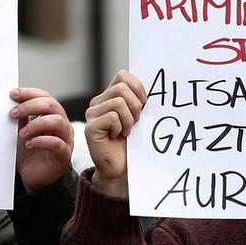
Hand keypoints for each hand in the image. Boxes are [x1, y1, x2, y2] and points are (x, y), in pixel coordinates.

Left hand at [11, 88, 73, 192]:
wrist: (34, 177)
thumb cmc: (30, 153)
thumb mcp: (21, 131)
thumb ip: (20, 118)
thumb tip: (12, 103)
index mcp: (52, 115)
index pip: (45, 97)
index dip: (29, 93)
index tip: (13, 94)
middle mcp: (61, 124)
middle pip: (52, 105)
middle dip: (30, 106)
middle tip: (14, 113)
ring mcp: (65, 138)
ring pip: (57, 121)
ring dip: (36, 124)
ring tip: (22, 133)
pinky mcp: (64, 154)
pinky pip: (56, 143)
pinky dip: (41, 140)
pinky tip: (29, 143)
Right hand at [85, 70, 145, 199]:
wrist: (121, 169)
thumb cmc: (132, 143)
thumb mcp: (138, 117)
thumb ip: (139, 100)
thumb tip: (155, 84)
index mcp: (109, 96)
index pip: (122, 75)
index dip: (137, 87)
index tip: (145, 103)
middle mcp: (98, 102)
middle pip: (122, 87)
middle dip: (136, 105)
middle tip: (136, 122)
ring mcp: (92, 114)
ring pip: (118, 102)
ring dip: (129, 119)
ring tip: (127, 131)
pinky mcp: (90, 127)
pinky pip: (112, 117)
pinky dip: (121, 127)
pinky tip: (118, 137)